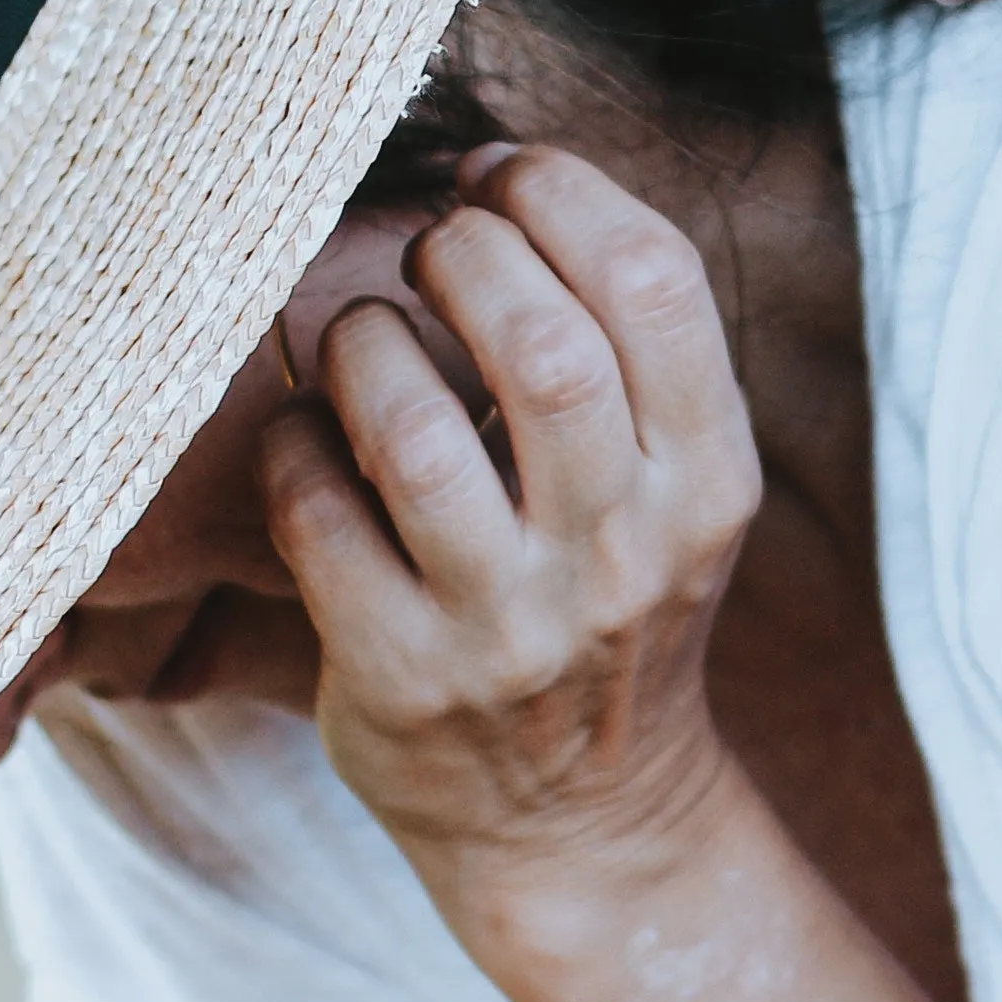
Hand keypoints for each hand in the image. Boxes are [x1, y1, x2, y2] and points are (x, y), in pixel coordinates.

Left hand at [263, 147, 766, 909]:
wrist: (584, 824)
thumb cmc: (613, 605)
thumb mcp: (676, 489)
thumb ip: (628, 355)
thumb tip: (499, 182)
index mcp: (706, 481)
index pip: (653, 282)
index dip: (559, 191)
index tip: (496, 177)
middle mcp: (621, 552)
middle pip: (543, 347)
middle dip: (461, 253)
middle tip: (428, 252)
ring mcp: (507, 625)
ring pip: (415, 430)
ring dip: (366, 346)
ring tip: (365, 341)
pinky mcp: (400, 677)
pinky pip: (318, 514)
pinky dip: (296, 445)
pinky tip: (311, 442)